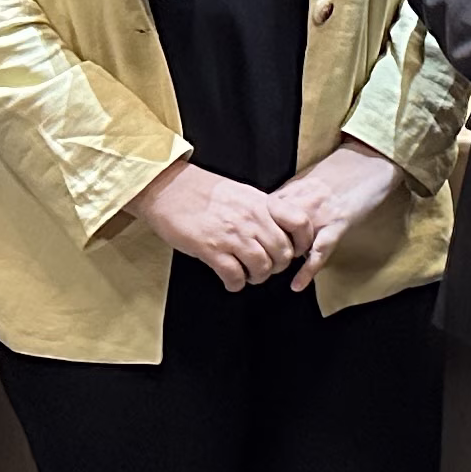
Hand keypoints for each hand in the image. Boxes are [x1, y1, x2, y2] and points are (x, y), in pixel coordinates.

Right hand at [134, 160, 299, 291]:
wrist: (167, 187)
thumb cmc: (200, 189)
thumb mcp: (240, 192)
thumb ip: (261, 209)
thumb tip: (276, 227)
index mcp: (260, 203)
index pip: (299, 222)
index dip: (303, 242)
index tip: (296, 251)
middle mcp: (251, 219)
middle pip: (283, 253)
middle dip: (277, 266)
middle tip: (266, 267)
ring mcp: (232, 235)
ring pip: (262, 267)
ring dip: (257, 277)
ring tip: (248, 275)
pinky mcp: (211, 249)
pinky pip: (234, 276)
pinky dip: (235, 284)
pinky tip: (230, 281)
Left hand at [265, 139, 404, 291]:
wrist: (369, 160)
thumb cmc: (339, 170)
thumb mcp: (304, 180)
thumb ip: (286, 199)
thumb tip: (267, 215)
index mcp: (289, 191)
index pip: (258, 219)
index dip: (252, 236)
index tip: (249, 247)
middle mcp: (299, 203)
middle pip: (270, 234)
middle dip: (264, 251)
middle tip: (259, 264)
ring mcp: (318, 215)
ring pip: (290, 244)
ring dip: (281, 261)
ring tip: (273, 271)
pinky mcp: (337, 224)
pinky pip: (318, 251)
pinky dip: (307, 271)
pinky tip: (297, 284)